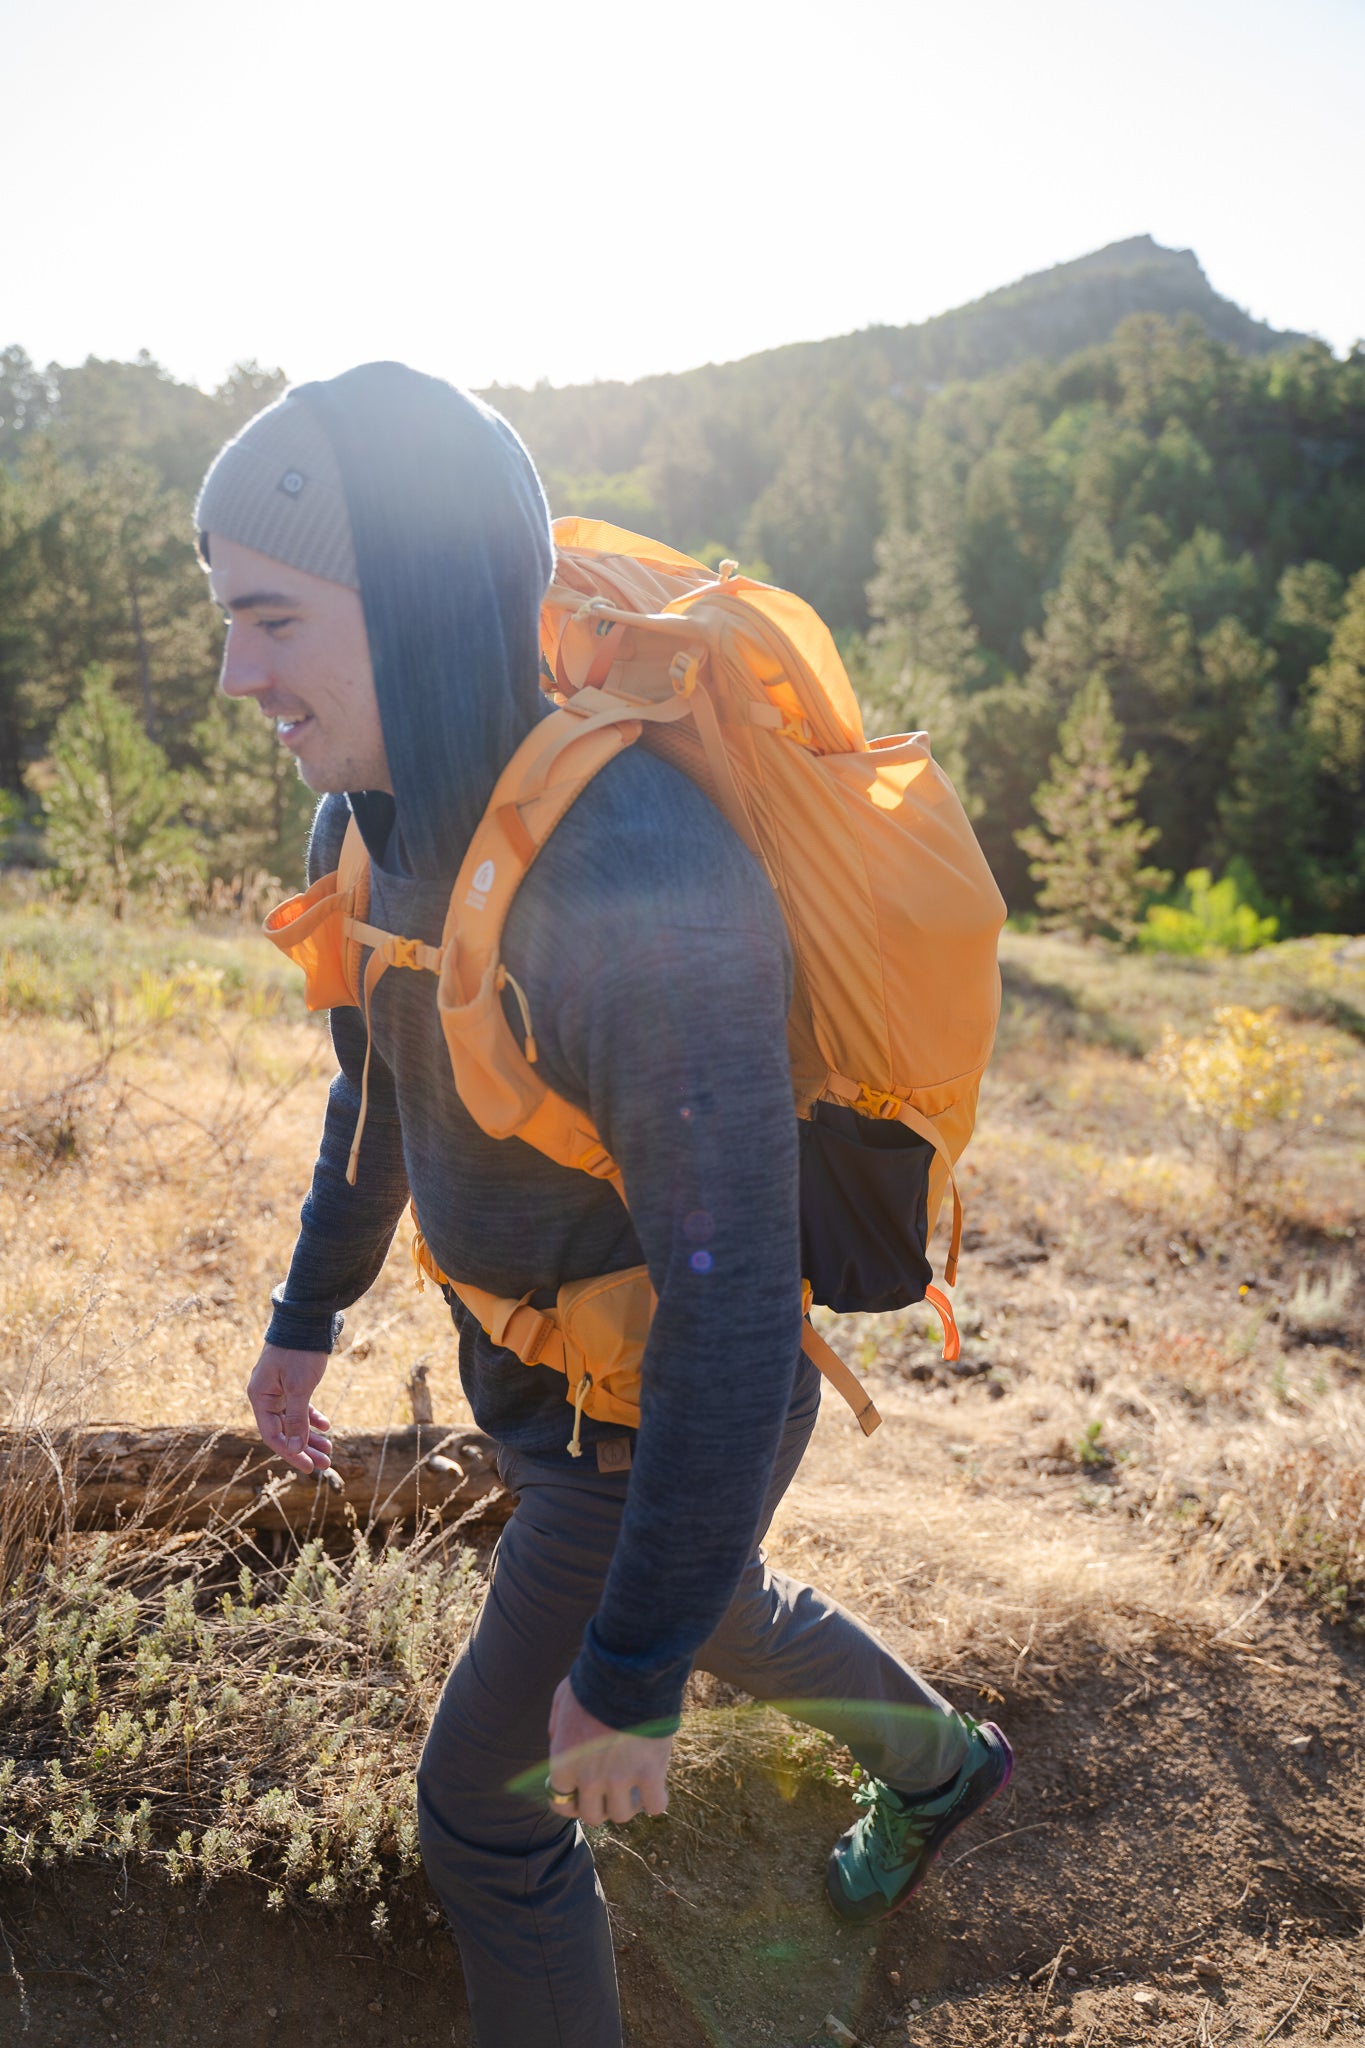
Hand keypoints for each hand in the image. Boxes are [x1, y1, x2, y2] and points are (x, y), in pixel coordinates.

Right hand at [246, 1344, 332, 1473]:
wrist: (306, 1319)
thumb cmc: (299, 1352)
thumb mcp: (300, 1387)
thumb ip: (297, 1419)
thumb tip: (295, 1449)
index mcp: (260, 1397)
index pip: (273, 1435)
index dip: (291, 1454)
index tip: (309, 1468)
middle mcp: (265, 1395)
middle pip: (284, 1431)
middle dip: (304, 1448)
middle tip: (325, 1464)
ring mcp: (277, 1389)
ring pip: (293, 1421)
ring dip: (310, 1436)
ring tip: (329, 1450)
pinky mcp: (290, 1383)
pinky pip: (299, 1407)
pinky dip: (312, 1417)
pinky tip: (327, 1427)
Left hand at [546, 1676, 673, 1827]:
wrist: (629, 1668)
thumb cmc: (594, 1679)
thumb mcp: (563, 1698)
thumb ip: (556, 1725)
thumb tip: (555, 1740)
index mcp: (563, 1761)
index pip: (560, 1803)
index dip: (572, 1800)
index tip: (583, 1794)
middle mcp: (589, 1776)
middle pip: (593, 1816)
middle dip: (601, 1805)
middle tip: (611, 1790)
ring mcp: (620, 1777)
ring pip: (623, 1815)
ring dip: (628, 1804)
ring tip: (634, 1787)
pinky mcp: (650, 1773)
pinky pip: (655, 1806)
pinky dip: (656, 1801)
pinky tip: (656, 1786)